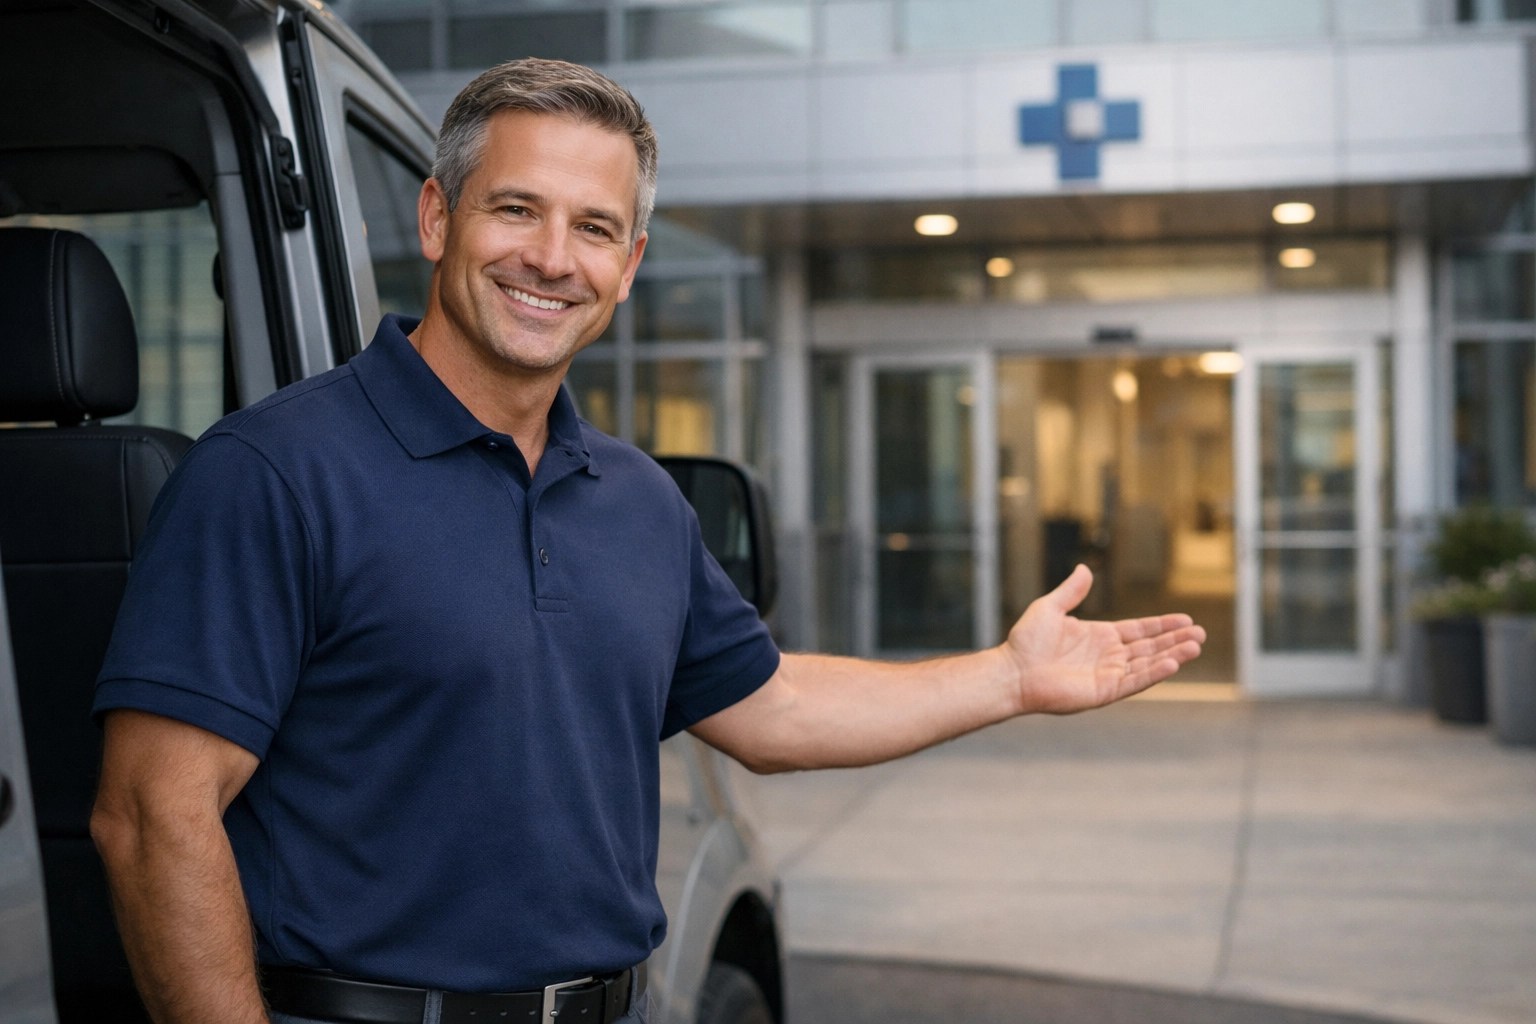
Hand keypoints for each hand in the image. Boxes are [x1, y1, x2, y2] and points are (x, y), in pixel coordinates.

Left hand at [1001, 564, 1205, 713]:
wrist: (1012, 670)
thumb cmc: (1025, 641)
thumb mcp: (1050, 608)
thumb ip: (1071, 591)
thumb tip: (1084, 569)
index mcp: (1099, 636)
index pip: (1139, 630)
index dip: (1162, 625)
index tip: (1185, 620)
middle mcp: (1107, 656)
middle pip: (1149, 647)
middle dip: (1175, 641)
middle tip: (1200, 634)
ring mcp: (1107, 675)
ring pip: (1147, 664)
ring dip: (1171, 655)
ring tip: (1195, 646)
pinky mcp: (1103, 692)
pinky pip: (1134, 681)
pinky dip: (1153, 673)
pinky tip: (1172, 663)